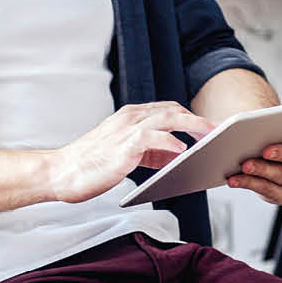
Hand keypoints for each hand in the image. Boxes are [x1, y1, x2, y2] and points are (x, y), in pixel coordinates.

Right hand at [48, 101, 212, 204]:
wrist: (60, 173)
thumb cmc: (92, 166)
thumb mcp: (128, 155)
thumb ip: (153, 153)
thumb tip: (179, 156)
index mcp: (131, 117)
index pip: (169, 109)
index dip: (192, 116)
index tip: (213, 126)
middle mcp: (130, 117)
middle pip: (173, 110)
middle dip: (199, 119)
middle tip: (221, 131)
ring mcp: (125, 129)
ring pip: (167, 118)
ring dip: (192, 125)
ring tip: (211, 136)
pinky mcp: (121, 146)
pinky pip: (151, 138)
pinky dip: (169, 142)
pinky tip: (183, 150)